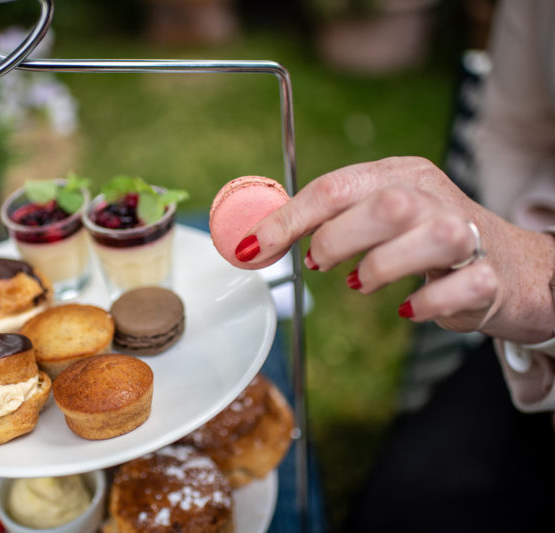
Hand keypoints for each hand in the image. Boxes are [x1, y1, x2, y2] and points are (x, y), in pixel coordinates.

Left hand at [242, 157, 554, 342]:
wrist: (510, 268)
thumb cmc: (427, 242)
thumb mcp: (379, 217)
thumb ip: (328, 220)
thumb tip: (262, 238)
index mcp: (400, 175)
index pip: (336, 186)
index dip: (288, 219)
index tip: (253, 247)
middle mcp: (435, 197)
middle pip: (385, 205)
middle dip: (338, 238)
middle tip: (320, 262)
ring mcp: (469, 235)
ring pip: (430, 238)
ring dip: (381, 266)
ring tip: (360, 283)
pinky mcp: (491, 277)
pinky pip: (462, 287)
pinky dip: (427, 302)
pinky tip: (409, 307)